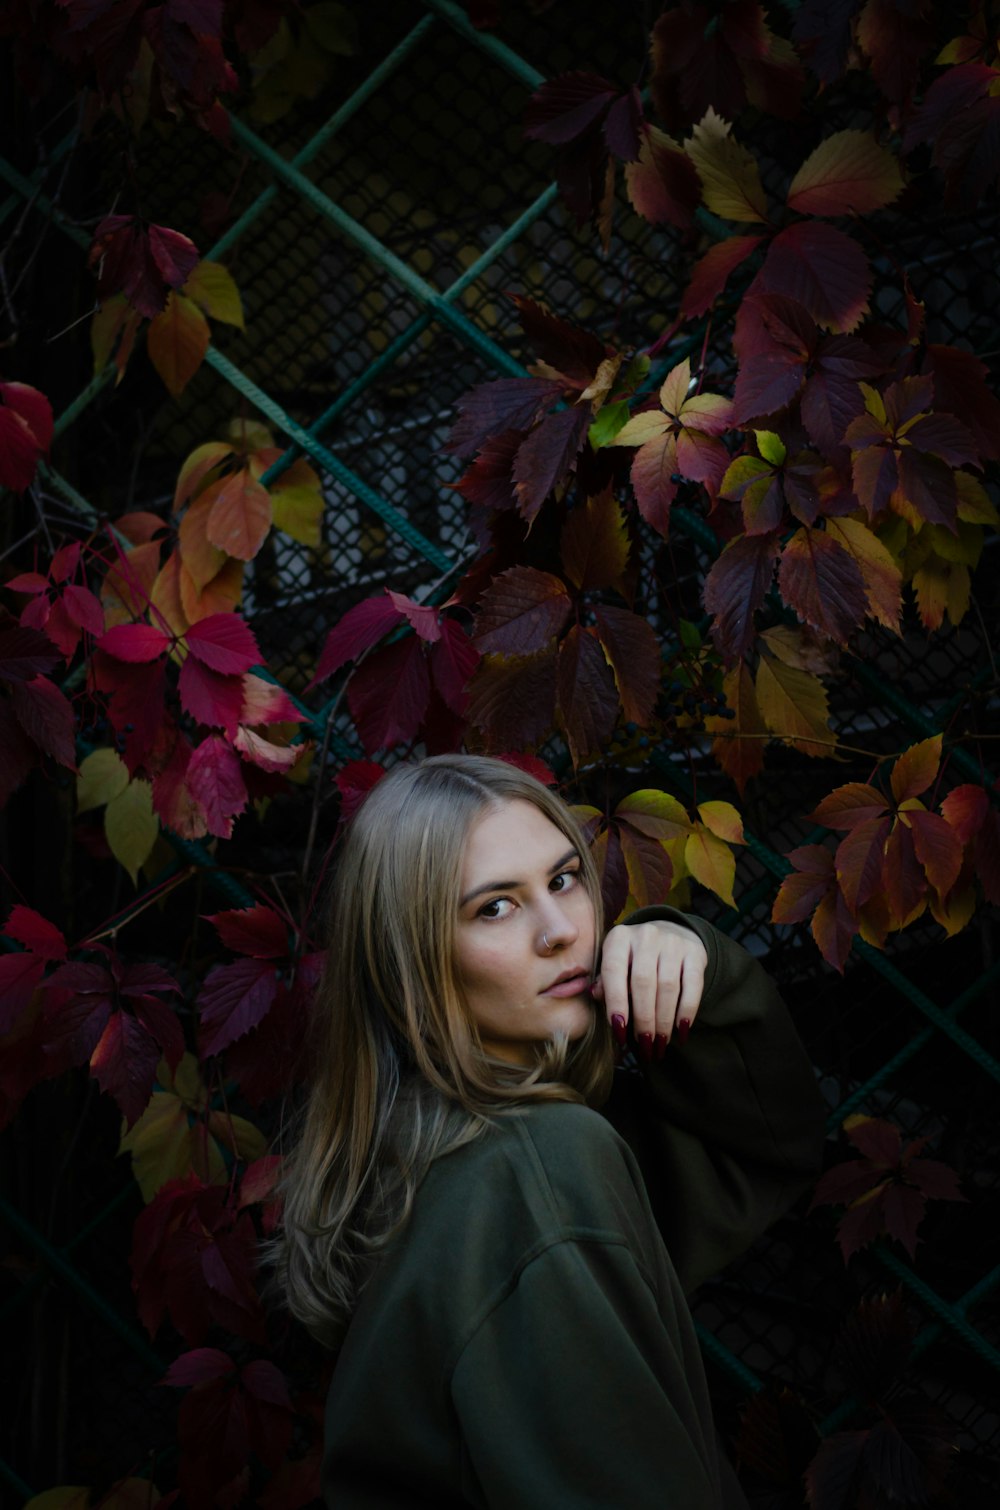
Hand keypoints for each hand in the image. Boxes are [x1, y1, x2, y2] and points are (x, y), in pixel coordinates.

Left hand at [594, 919, 707, 1062]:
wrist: (670, 933)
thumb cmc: (634, 958)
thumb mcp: (615, 963)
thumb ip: (605, 981)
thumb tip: (596, 995)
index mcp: (619, 938)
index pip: (614, 971)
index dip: (616, 1002)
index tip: (619, 1030)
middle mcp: (646, 936)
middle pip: (643, 983)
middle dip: (644, 1019)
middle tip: (644, 1044)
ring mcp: (673, 942)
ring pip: (669, 987)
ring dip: (664, 1020)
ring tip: (660, 1042)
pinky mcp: (695, 952)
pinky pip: (692, 986)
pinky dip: (687, 1011)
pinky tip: (681, 1030)